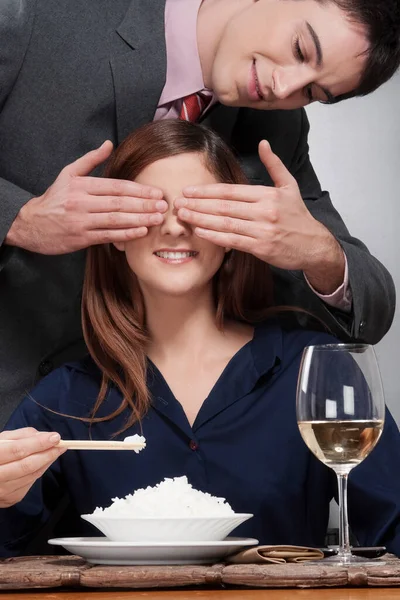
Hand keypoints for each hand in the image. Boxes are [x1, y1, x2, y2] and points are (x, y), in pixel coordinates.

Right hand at [0, 428, 65, 507]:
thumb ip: (21, 436)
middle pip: (27, 466)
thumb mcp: (1, 440)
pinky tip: (43, 463)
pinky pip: (29, 484)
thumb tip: (43, 435)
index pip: (18, 450)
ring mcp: (3, 492)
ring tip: (55, 451)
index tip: (55, 437)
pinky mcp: (10, 499)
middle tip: (61, 445)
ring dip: (46, 463)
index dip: (38, 444)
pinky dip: (39, 472)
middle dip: (47, 454)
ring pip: (31, 476)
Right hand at [5, 141, 167, 253]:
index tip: (156, 192)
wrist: (31, 224)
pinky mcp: (81, 238)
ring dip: (139, 220)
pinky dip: (125, 235)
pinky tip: (141, 232)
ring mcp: (81, 221)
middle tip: (163, 206)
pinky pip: (107, 236)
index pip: (116, 186)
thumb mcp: (68, 174)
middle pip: (119, 203)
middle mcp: (82, 202)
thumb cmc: (54, 198)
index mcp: (81, 185)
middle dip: (143, 205)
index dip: (138, 190)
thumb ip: (90, 160)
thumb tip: (109, 144)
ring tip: (157, 219)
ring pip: (115, 220)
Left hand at [175, 140, 344, 293]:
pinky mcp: (261, 248)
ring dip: (201, 219)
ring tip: (182, 216)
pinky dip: (214, 236)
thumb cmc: (298, 216)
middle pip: (224, 206)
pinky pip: (233, 241)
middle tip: (177, 203)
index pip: (231, 191)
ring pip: (225, 223)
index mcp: (268, 195)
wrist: (314, 245)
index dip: (207, 191)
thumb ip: (274, 165)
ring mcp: (262, 230)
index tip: (188, 190)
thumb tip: (263, 143)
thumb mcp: (290, 186)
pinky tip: (199, 232)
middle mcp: (264, 211)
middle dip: (197, 204)